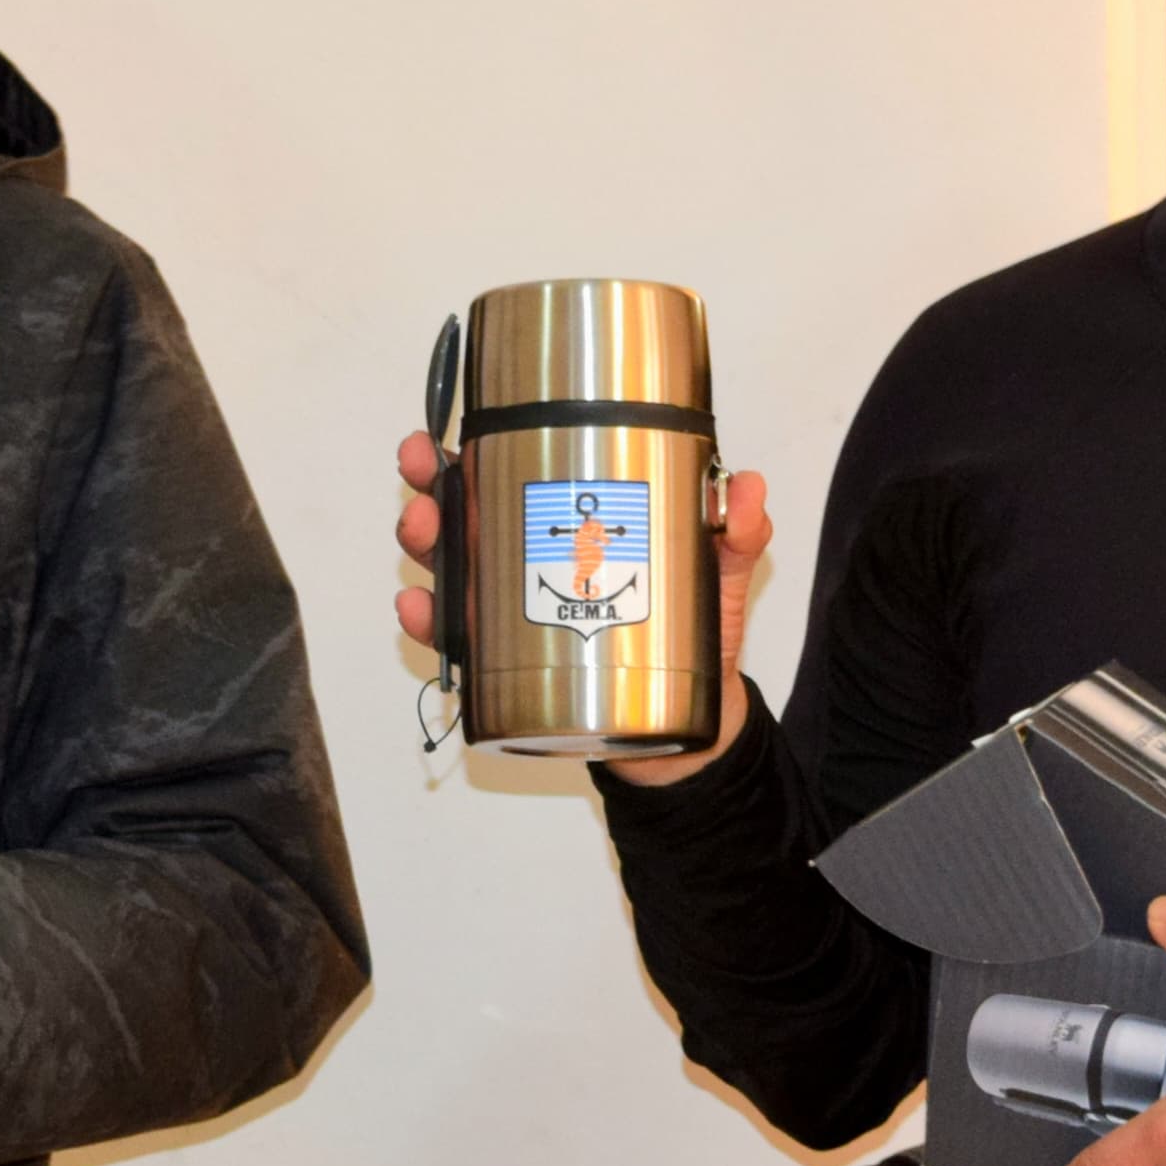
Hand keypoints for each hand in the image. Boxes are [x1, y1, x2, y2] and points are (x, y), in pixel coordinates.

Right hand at [391, 429, 773, 784]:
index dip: (467, 452)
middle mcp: (525, 561)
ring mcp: (509, 613)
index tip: (444, 436)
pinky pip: (455, 644)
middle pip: (461, 515)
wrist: (687, 729)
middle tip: (427, 477)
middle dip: (430, 489)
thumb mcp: (718, 573)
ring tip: (422, 533)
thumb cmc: (694, 635)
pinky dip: (430, 624)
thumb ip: (737, 532)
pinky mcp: (504, 666)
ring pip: (448, 570)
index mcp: (566, 526)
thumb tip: (746, 486)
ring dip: (424, 545)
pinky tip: (420, 609)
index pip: (507, 475)